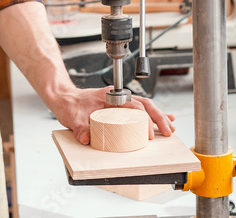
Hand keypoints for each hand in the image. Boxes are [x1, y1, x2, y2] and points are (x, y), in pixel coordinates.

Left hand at [52, 86, 176, 144]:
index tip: (149, 133)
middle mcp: (118, 98)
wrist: (65, 98)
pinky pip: (140, 110)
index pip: (133, 106)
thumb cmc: (70, 104)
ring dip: (159, 116)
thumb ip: (79, 127)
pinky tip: (163, 120)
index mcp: (110, 97)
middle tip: (169, 130)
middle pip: (145, 105)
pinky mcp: (120, 108)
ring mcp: (120, 102)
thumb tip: (86, 138)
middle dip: (159, 117)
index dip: (144, 119)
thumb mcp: (72, 117)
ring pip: (146, 106)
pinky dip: (152, 116)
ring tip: (171, 127)